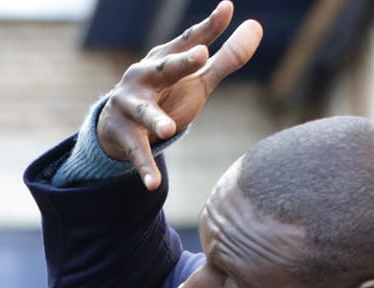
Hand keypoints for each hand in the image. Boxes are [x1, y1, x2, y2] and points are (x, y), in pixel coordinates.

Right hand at [97, 1, 262, 189]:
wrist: (117, 127)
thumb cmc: (165, 96)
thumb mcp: (197, 79)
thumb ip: (227, 57)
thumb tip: (256, 26)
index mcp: (163, 59)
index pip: (189, 41)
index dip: (208, 27)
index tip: (227, 8)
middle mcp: (142, 77)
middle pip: (164, 68)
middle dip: (180, 63)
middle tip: (201, 55)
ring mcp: (130, 106)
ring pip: (144, 112)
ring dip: (155, 119)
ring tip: (167, 130)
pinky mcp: (124, 136)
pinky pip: (136, 153)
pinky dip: (144, 168)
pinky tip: (152, 183)